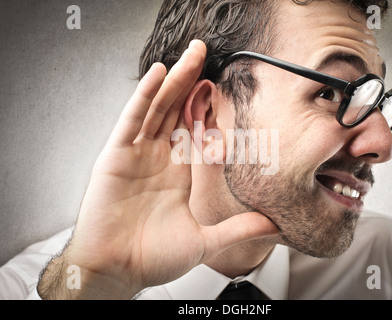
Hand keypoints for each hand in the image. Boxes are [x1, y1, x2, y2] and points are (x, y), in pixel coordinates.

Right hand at [38, 40, 277, 298]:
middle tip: (205, 54)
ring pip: (157, 108)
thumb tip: (272, 225)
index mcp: (177, 172)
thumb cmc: (152, 257)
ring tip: (190, 55)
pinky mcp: (115, 156)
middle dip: (191, 81)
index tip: (221, 86)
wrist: (118, 272)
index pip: (194, 130)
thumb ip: (238, 229)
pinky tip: (158, 75)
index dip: (207, 107)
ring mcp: (136, 154)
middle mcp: (157, 158)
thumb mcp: (204, 240)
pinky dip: (143, 96)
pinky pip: (131, 120)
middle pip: (176, 111)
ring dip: (173, 80)